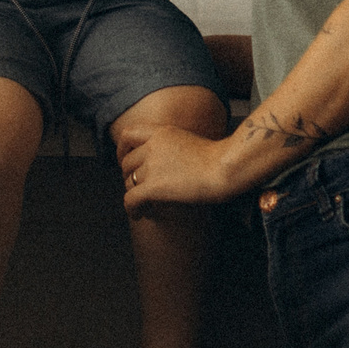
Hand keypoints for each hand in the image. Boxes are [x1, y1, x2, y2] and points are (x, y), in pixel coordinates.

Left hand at [116, 122, 236, 211]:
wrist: (226, 167)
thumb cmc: (218, 160)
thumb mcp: (191, 141)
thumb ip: (173, 147)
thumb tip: (165, 164)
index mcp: (162, 132)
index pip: (128, 134)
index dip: (122, 149)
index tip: (125, 160)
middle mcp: (153, 146)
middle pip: (127, 162)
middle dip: (129, 176)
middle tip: (138, 187)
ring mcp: (152, 166)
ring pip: (128, 182)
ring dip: (134, 194)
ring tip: (143, 204)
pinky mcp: (154, 186)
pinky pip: (131, 200)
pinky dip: (132, 209)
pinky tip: (139, 215)